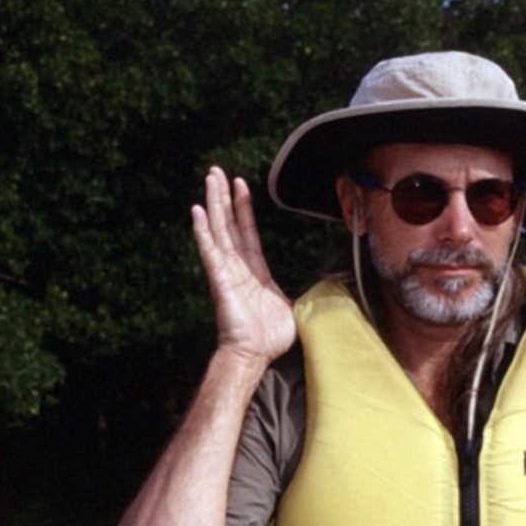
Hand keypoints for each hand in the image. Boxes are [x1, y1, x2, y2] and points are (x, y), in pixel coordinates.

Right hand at [191, 167, 295, 363]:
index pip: (247, 231)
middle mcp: (237, 266)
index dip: (243, 207)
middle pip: (228, 223)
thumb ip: (304, 294)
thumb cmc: (271, 337)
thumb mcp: (294, 308)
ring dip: (213, 202)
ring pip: (218, 229)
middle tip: (216, 171)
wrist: (254, 354)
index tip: (240, 185)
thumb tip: (328, 291)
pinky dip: (202, 231)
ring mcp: (226, 271)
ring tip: (209, 178)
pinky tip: (196, 211)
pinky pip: (209, 250)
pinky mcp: (219, 279)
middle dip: (223, 196)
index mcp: (254, 271)